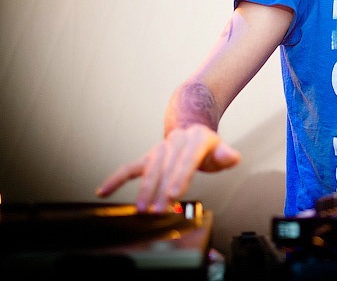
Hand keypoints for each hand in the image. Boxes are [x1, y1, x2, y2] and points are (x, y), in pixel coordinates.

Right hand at [95, 124, 240, 211]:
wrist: (191, 128)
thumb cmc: (208, 148)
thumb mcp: (221, 150)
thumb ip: (226, 155)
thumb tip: (231, 156)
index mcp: (197, 139)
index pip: (188, 159)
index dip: (180, 176)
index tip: (173, 195)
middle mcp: (176, 141)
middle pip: (167, 167)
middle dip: (161, 189)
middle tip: (157, 211)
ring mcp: (160, 148)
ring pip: (150, 168)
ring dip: (144, 190)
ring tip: (141, 210)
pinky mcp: (148, 156)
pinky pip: (130, 167)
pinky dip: (116, 179)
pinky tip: (103, 191)